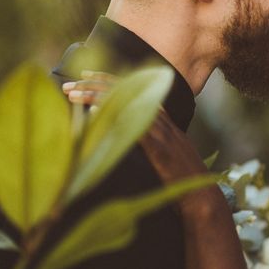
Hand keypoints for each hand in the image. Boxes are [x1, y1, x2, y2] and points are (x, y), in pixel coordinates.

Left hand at [64, 70, 208, 186]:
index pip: (133, 89)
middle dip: (94, 84)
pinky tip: (93, 111)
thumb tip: (123, 133)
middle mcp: (161, 120)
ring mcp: (160, 131)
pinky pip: (132, 124)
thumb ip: (148, 139)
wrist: (200, 194)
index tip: (84, 75)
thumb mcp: (164, 153)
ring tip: (71, 93)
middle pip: (126, 91)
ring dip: (95, 96)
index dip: (107, 80)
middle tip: (68, 83)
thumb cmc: (181, 178)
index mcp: (162, 119)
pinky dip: (112, 115)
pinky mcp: (157, 146)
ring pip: (125, 103)